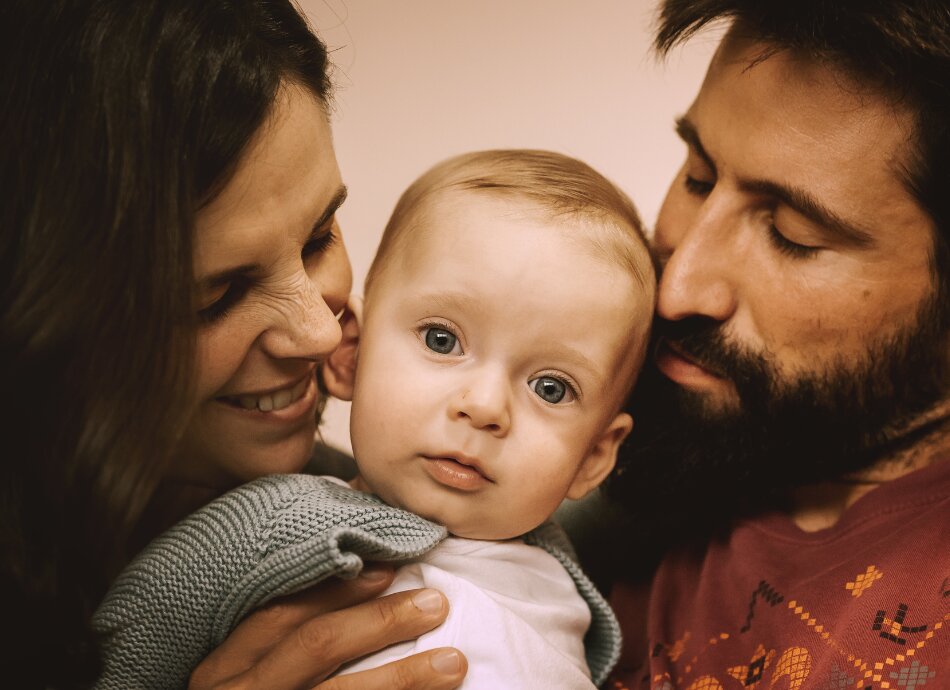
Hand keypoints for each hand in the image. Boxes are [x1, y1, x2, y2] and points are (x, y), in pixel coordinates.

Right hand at [189, 565, 466, 689]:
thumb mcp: (254, 676)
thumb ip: (287, 644)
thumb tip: (372, 584)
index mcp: (224, 669)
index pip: (282, 615)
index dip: (337, 590)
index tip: (389, 572)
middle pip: (317, 646)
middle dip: (380, 622)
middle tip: (435, 604)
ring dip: (404, 677)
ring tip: (452, 662)